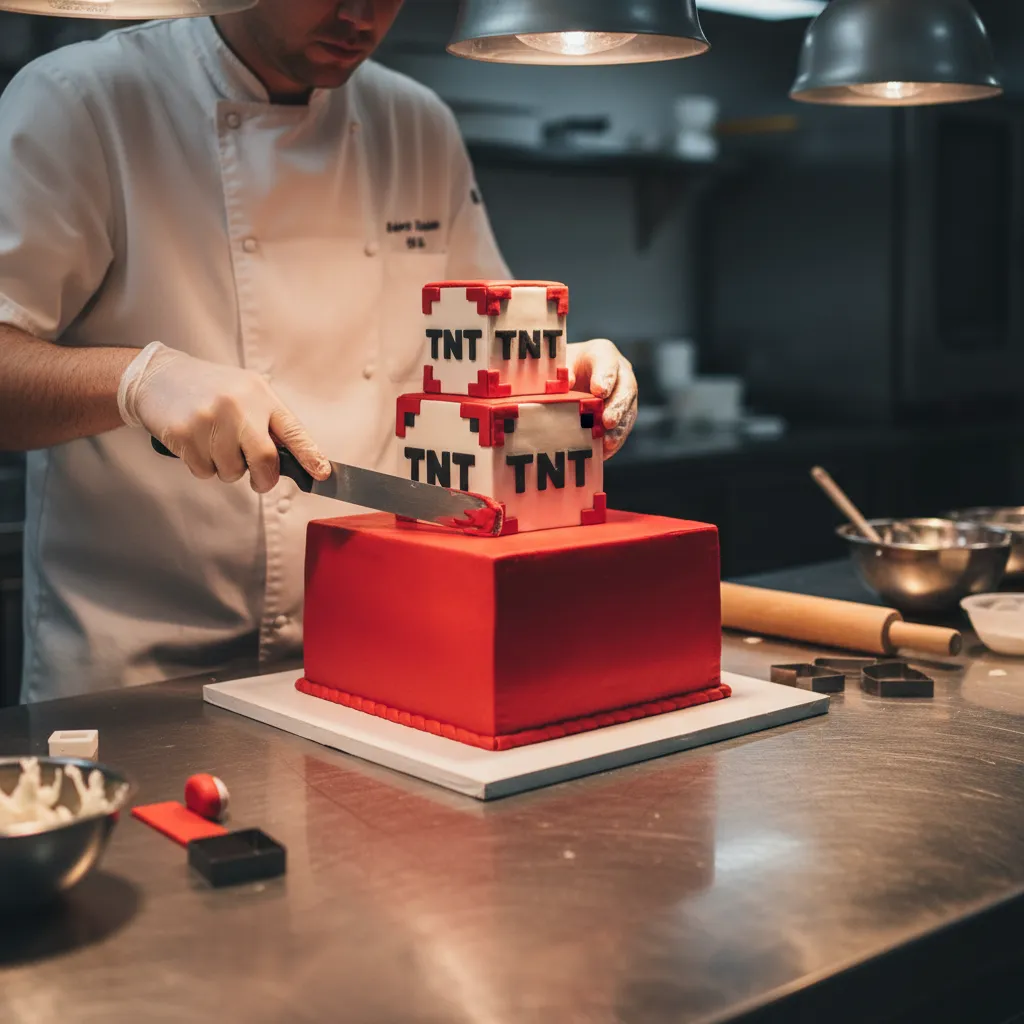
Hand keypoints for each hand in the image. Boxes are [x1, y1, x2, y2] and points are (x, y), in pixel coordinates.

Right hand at [118, 342, 329, 492]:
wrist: (159, 376)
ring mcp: (209, 419)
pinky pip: (204, 471)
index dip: (310, 455)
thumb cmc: (211, 389)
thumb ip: (269, 423)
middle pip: (264, 458)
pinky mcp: (183, 433)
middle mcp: (237, 405)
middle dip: (264, 478)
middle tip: (259, 480)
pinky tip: (195, 442)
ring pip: (231, 471)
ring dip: (226, 469)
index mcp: (259, 395)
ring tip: (214, 443)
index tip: (322, 473)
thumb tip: (295, 460)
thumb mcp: (246, 394)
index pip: (293, 430)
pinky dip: (202, 466)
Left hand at [566, 339, 637, 458]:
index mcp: (602, 353)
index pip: (607, 362)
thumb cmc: (560, 369)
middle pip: (625, 388)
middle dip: (617, 406)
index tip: (599, 391)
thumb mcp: (556, 366)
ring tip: (608, 443)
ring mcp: (624, 394)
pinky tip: (605, 452)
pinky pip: (623, 428)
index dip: (605, 376)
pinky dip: (615, 441)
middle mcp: (620, 372)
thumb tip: (565, 385)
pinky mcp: (623, 414)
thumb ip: (559, 373)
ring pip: (628, 411)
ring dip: (619, 429)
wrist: (567, 377)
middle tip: (607, 422)